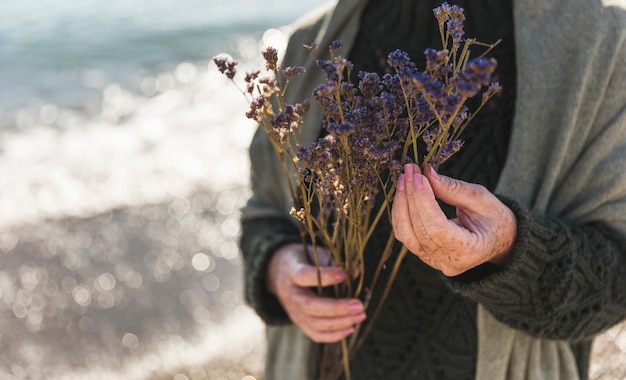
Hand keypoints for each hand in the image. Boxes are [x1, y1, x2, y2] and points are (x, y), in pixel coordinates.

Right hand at [267, 243, 365, 342]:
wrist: (276, 273)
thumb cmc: (301, 260)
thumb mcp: (313, 254)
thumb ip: (332, 262)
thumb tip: (356, 272)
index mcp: (291, 272)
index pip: (305, 276)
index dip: (325, 276)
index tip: (344, 274)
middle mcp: (290, 294)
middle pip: (311, 306)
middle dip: (337, 308)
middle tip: (359, 305)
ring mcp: (293, 311)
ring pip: (315, 324)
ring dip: (340, 323)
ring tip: (360, 315)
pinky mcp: (299, 322)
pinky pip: (315, 334)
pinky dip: (334, 335)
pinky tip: (351, 328)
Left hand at [391, 164, 516, 276]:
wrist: (500, 241)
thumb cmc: (496, 219)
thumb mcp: (482, 199)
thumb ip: (453, 189)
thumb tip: (426, 173)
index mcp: (468, 251)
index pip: (436, 227)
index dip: (423, 200)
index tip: (418, 175)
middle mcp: (448, 262)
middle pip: (418, 229)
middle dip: (410, 196)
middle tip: (410, 169)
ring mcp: (433, 261)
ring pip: (405, 234)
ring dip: (401, 204)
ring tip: (404, 178)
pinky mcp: (424, 255)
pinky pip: (406, 234)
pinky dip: (402, 212)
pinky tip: (404, 192)